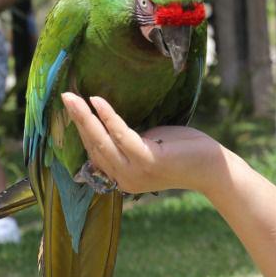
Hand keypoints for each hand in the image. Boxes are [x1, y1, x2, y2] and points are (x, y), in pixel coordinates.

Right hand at [60, 93, 230, 197]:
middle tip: (63, 97)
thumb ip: (128, 141)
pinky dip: (108, 117)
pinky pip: (122, 135)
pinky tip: (98, 102)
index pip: (94, 153)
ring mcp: (135, 172)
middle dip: (76, 121)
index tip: (70, 110)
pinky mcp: (148, 161)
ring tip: (72, 97)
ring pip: (102, 141)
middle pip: (93, 146)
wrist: (212, 167)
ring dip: (84, 118)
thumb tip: (110, 123)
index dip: (80, 131)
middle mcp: (123, 179)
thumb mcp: (149, 146)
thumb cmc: (183, 152)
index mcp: (121, 177)